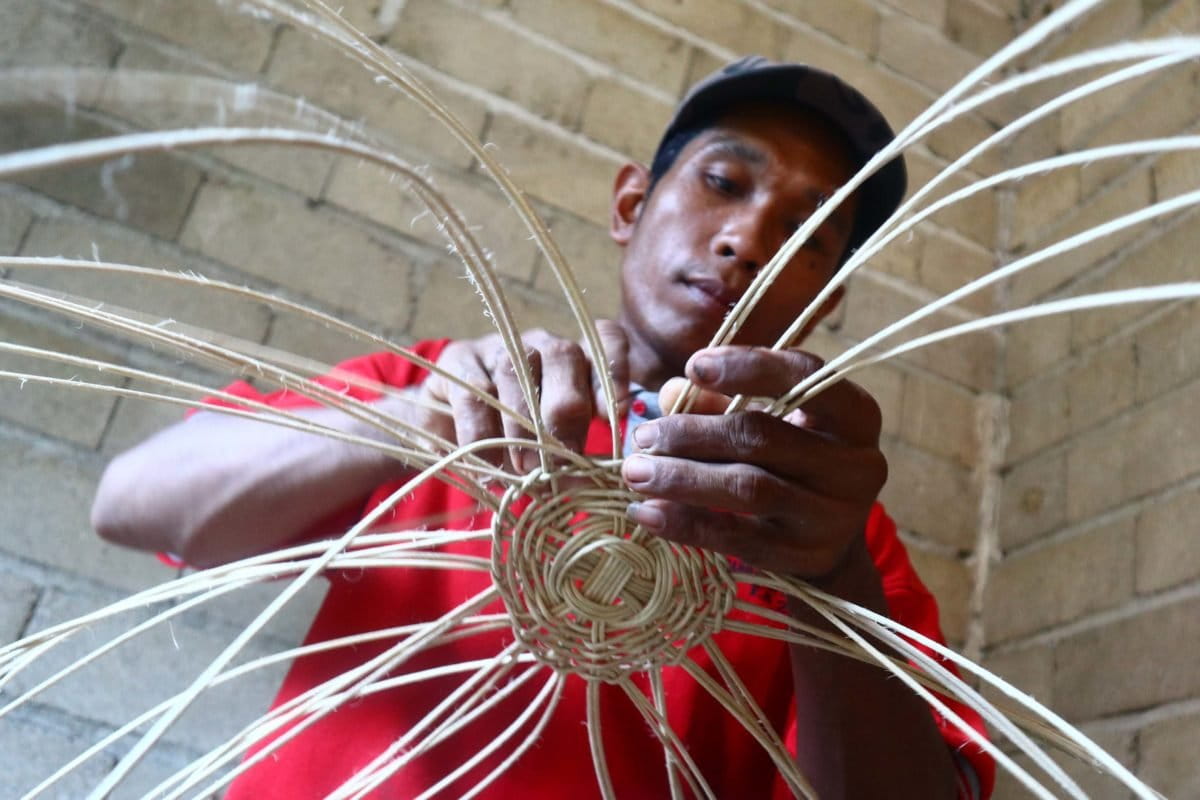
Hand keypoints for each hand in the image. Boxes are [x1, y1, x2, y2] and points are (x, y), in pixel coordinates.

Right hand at [419, 321, 628, 470]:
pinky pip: (473, 393)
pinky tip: (488, 465)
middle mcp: (539, 344)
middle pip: (563, 354)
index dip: (615, 368)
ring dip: (524, 426)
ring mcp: (496, 347)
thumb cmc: (511, 439)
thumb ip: (575, 454)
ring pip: (517, 370)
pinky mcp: (456, 361)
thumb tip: (596, 486)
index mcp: (574, 359)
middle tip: (561, 459)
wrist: (443, 430)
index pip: (605, 338)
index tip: (615, 411)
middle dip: (566, 409)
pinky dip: (482, 434)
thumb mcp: (550, 445)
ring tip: (527, 470)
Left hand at [621, 346, 886, 580]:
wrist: (828, 543)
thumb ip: (720, 403)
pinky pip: (738, 538)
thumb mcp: (768, 423)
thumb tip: (671, 390)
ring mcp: (835, 515)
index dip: (748, 367)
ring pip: (749, 488)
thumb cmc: (790, 463)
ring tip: (635, 472)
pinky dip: (686, 524)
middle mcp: (856, 464)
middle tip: (644, 436)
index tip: (693, 365)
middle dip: (694, 434)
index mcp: (856, 415)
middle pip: (764, 437)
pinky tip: (647, 513)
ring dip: (683, 478)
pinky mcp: (807, 556)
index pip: (805, 377)